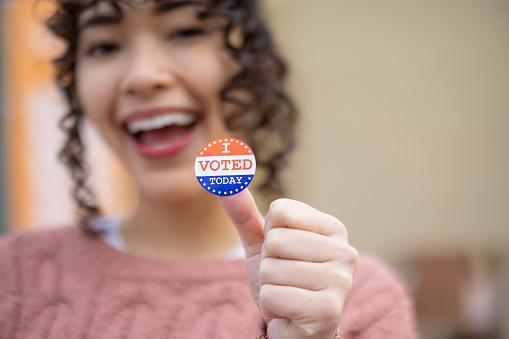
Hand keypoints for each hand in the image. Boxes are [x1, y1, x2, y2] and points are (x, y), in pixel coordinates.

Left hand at [218, 189, 358, 338]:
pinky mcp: (328, 310)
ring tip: (287, 294)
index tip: (284, 253)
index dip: (269, 234)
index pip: (280, 211)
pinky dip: (270, 306)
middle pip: (275, 240)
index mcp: (333, 229)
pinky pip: (273, 297)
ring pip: (271, 270)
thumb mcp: (261, 244)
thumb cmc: (282, 280)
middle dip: (268, 263)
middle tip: (284, 278)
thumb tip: (225, 181)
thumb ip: (245, 212)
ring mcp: (341, 282)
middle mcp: (345, 252)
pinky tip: (288, 312)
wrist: (293, 327)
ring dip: (268, 286)